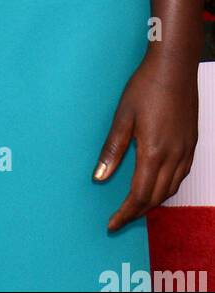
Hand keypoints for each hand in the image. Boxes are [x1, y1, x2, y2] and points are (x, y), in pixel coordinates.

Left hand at [95, 50, 198, 230]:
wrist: (175, 68)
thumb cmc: (145, 87)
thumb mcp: (122, 117)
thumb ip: (112, 150)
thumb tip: (99, 177)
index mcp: (154, 153)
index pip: (139, 196)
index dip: (125, 213)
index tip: (111, 224)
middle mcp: (174, 158)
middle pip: (156, 198)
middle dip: (137, 213)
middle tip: (119, 219)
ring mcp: (186, 152)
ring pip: (171, 190)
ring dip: (152, 202)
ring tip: (134, 207)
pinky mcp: (192, 145)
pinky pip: (180, 177)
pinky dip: (167, 188)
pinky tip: (156, 185)